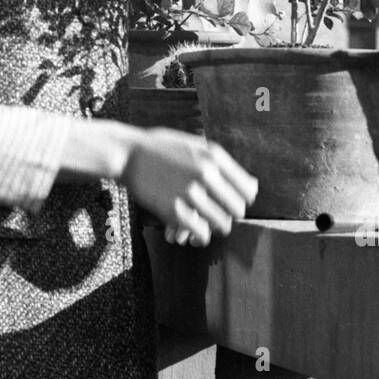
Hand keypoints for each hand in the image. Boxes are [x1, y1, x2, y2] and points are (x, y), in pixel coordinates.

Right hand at [123, 128, 257, 246]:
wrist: (127, 154)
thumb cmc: (161, 148)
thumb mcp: (194, 144)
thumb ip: (220, 162)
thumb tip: (252, 186)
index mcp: (214, 156)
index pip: (248, 189)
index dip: (242, 198)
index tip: (231, 201)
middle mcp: (206, 173)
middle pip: (237, 209)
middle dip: (229, 214)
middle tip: (217, 214)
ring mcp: (190, 192)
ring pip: (222, 224)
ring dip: (214, 226)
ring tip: (204, 223)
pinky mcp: (174, 210)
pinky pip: (201, 233)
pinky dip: (199, 235)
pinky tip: (192, 231)